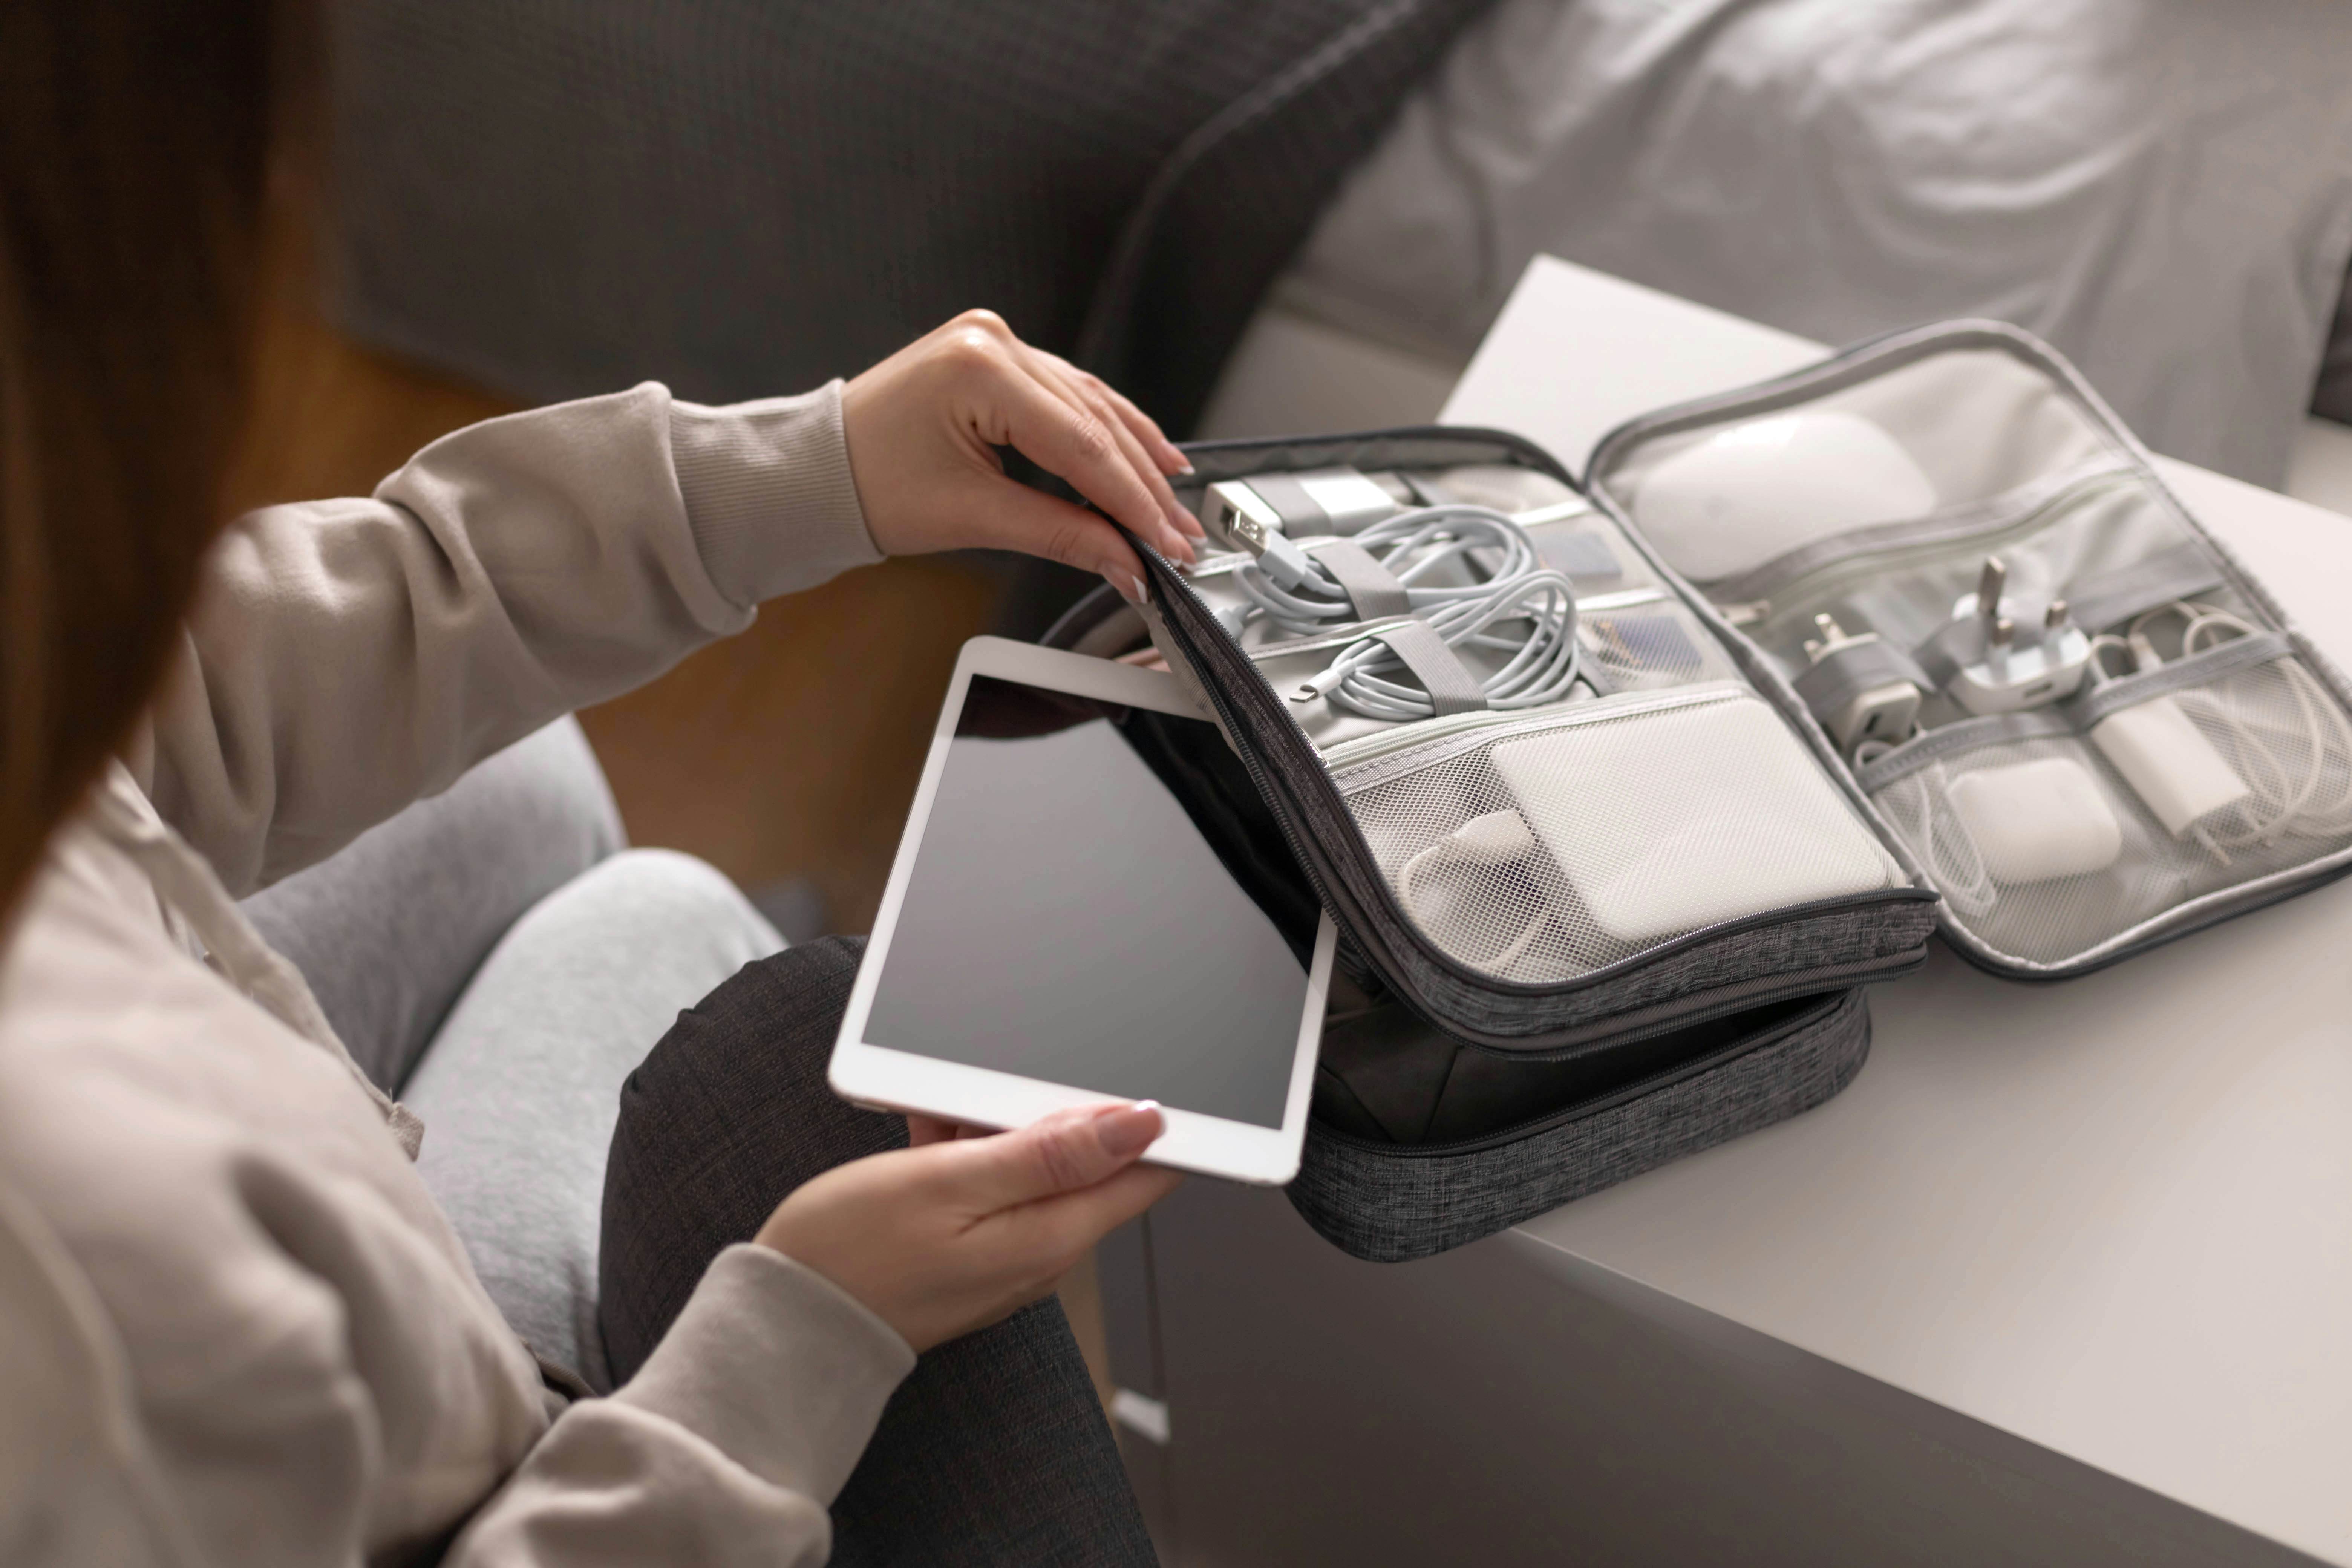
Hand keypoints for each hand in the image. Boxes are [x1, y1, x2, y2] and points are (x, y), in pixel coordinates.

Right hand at [755, 1101, 1182, 1351]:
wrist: (786, 1319)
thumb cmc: (851, 1251)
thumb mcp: (949, 1180)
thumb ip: (1050, 1154)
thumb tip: (1140, 1125)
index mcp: (1051, 1236)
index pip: (1144, 1173)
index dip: (1146, 1120)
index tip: (1113, 1074)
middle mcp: (1042, 1254)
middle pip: (1088, 1163)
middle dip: (1045, 1114)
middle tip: (980, 1094)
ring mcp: (1008, 1257)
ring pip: (1032, 1167)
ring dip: (993, 1130)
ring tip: (939, 1121)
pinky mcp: (974, 1254)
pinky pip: (993, 1187)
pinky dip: (966, 1155)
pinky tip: (926, 1142)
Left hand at [840, 310, 1203, 602]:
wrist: (816, 471)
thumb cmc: (869, 487)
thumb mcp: (972, 516)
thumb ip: (1061, 534)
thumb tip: (1126, 563)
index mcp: (979, 369)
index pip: (1082, 443)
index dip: (1132, 501)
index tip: (1165, 544)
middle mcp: (992, 340)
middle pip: (1093, 419)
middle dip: (1140, 485)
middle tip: (1177, 536)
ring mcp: (994, 341)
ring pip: (1088, 403)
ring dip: (1133, 455)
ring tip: (1174, 499)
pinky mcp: (994, 356)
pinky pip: (1066, 394)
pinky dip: (1103, 429)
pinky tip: (1139, 450)